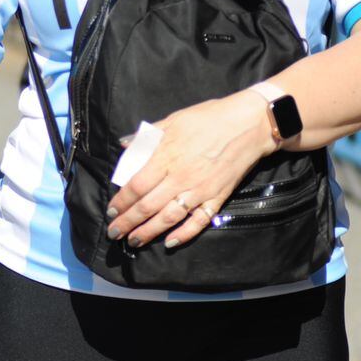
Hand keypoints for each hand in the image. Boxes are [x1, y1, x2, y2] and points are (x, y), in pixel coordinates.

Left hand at [104, 90, 277, 249]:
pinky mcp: (217, 198)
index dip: (121, 201)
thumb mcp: (174, 119)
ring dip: (148, 232)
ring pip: (169, 218)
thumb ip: (148, 135)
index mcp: (167, 156)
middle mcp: (181, 177)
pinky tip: (169, 242)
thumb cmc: (209, 118)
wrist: (249, 125)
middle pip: (148, 206)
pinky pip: (198, 222)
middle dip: (128, 222)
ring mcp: (200, 190)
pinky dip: (184, 234)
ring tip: (134, 241)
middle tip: (114, 233)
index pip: (137, 185)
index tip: (111, 210)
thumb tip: (124, 144)